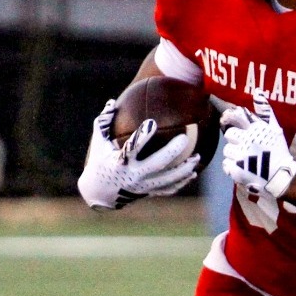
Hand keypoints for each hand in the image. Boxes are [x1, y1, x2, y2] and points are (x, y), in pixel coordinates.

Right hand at [77, 100, 199, 209]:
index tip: (152, 123)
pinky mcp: (148, 193)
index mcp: (119, 162)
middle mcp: (132, 176)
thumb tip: (111, 102)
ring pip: (166, 179)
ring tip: (197, 157)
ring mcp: (142, 186)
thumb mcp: (98, 143)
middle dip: (171, 152)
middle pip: (156, 165)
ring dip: (183, 169)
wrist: (99, 194)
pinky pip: (167, 189)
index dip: (142, 137)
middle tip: (185, 138)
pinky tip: (193, 174)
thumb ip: (103, 123)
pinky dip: (180, 183)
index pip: (131, 148)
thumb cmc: (99, 161)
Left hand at [221, 94, 295, 200]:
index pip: (235, 116)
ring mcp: (241, 156)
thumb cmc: (278, 151)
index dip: (227, 117)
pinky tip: (243, 168)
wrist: (280, 176)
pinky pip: (225, 165)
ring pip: (226, 150)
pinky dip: (232, 167)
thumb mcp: (274, 129)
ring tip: (246, 159)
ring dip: (233, 154)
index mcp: (256, 129)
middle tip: (246, 147)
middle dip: (235, 140)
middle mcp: (247, 140)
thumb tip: (257, 91)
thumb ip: (265, 111)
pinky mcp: (236, 170)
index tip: (225, 121)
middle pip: (229, 134)